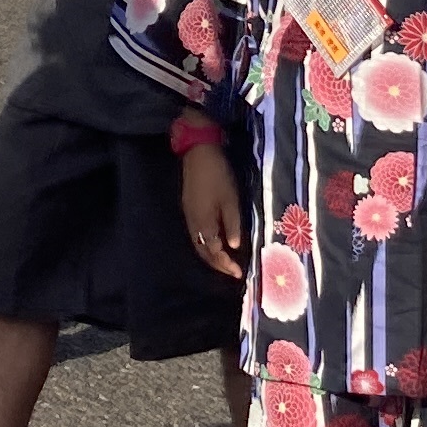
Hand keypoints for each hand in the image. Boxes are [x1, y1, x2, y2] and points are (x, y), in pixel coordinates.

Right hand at [179, 138, 245, 277]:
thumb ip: (232, 224)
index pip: (214, 251)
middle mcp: (193, 223)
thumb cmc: (218, 176)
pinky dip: (205, 244)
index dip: (225, 264)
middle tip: (231, 272)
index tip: (238, 273)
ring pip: (197, 244)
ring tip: (224, 262)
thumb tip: (234, 247)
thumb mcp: (230, 200)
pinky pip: (195, 235)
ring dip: (210, 256)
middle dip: (217, 264)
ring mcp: (188, 216)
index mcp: (203, 222)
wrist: (198, 153)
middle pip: (202, 252)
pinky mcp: (188, 209)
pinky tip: (215, 243)